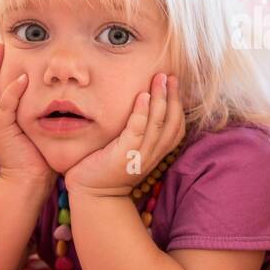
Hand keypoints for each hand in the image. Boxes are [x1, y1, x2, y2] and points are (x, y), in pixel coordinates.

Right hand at [0, 43, 54, 191]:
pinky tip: (22, 79)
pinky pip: (5, 107)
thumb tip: (62, 100)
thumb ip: (42, 114)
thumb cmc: (39, 159)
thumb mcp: (39, 130)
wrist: (28, 183)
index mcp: (2, 117)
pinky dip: (12, 92)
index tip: (6, 51)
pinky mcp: (2, 131)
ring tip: (3, 51)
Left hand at [66, 72, 185, 197]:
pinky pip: (137, 131)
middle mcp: (152, 154)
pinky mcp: (124, 155)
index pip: (177, 127)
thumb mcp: (129, 150)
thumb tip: (141, 106)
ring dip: (160, 99)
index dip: (178, 105)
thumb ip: (138, 133)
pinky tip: (142, 96)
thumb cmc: (106, 168)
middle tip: (170, 75)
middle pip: (171, 122)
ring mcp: (139, 156)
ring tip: (159, 79)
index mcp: (156, 153)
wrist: (91, 193)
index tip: (174, 84)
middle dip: (173, 97)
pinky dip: (142, 112)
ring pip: (157, 124)